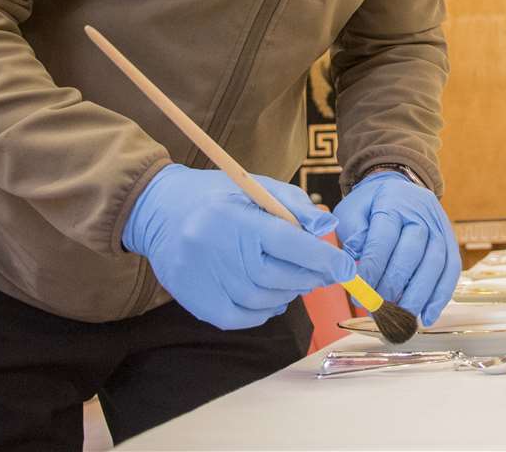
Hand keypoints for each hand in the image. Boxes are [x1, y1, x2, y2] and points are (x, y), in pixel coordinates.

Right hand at [122, 164, 356, 329]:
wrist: (159, 210)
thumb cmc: (219, 196)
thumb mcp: (259, 187)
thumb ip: (297, 208)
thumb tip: (328, 231)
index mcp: (236, 217)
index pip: (289, 243)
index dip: (323, 259)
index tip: (346, 268)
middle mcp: (218, 250)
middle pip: (279, 276)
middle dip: (310, 277)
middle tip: (323, 273)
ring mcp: (204, 279)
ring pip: (263, 300)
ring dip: (289, 294)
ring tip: (294, 280)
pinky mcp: (195, 301)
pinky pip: (241, 318)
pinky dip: (263, 311)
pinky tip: (271, 297)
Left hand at [334, 170, 460, 325]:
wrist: (400, 188)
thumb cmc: (372, 206)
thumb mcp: (352, 210)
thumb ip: (352, 234)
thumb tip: (355, 260)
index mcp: (392, 201)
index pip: (383, 239)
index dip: (372, 270)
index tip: (359, 296)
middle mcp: (421, 212)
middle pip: (412, 253)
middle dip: (395, 286)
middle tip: (379, 309)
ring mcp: (440, 226)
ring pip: (435, 264)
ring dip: (419, 295)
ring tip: (403, 317)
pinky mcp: (451, 241)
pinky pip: (451, 270)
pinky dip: (441, 296)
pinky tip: (427, 315)